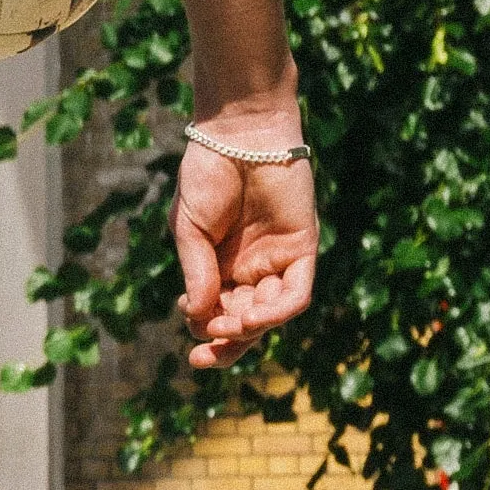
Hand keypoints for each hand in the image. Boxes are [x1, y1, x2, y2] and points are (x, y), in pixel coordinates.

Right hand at [172, 140, 315, 369]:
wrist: (240, 133)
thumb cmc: (209, 174)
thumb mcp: (190, 229)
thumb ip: (197, 271)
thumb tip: (200, 315)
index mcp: (220, 266)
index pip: (217, 313)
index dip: (203, 328)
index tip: (187, 319)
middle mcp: (250, 270)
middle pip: (244, 324)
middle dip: (225, 344)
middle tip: (203, 355)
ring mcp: (277, 262)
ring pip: (269, 315)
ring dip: (249, 330)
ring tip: (229, 327)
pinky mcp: (303, 250)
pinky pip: (296, 294)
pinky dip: (278, 312)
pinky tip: (255, 316)